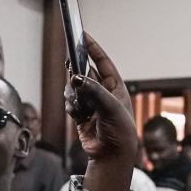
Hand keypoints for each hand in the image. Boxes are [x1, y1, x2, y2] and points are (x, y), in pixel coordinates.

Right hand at [64, 34, 137, 165]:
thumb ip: (93, 90)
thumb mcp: (110, 107)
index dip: (92, 48)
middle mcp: (103, 93)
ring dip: (73, 94)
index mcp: (116, 87)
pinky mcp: (81, 114)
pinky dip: (71, 106)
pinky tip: (77, 114)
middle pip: (84, 73)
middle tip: (71, 70)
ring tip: (79, 104)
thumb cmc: (119, 131)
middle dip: (77, 74)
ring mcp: (91, 103)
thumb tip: (76, 78)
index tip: (81, 35)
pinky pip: (70, 103)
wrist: (112, 155)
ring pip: (74, 88)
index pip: (102, 62)